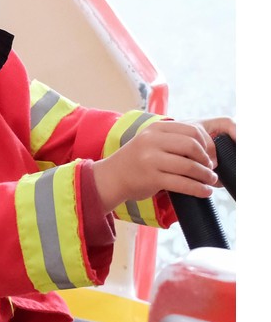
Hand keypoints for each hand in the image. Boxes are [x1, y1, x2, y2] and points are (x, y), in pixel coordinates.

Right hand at [92, 119, 222, 212]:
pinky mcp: (151, 178)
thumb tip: (208, 149)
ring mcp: (150, 160)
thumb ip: (173, 140)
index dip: (207, 143)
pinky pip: (182, 183)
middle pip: (192, 146)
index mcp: (155, 128)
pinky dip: (198, 189)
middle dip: (207, 159)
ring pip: (189, 166)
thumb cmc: (136, 161)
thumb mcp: (150, 142)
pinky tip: (205, 192)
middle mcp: (152, 141)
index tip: (211, 155)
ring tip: (210, 180)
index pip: (191, 130)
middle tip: (210, 168)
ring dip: (205, 175)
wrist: (111, 177)